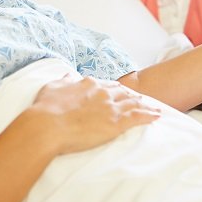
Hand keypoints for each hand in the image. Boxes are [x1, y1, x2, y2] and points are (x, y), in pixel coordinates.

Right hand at [27, 74, 160, 154]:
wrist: (47, 126)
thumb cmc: (45, 109)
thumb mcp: (52, 88)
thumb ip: (63, 81)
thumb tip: (68, 75)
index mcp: (88, 84)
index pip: (106, 85)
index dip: (114, 89)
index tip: (119, 92)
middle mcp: (103, 92)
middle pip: (123, 92)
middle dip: (133, 96)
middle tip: (140, 99)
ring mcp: (111, 107)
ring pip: (134, 103)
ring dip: (145, 105)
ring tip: (153, 108)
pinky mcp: (116, 122)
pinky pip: (138, 117)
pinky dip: (149, 115)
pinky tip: (157, 116)